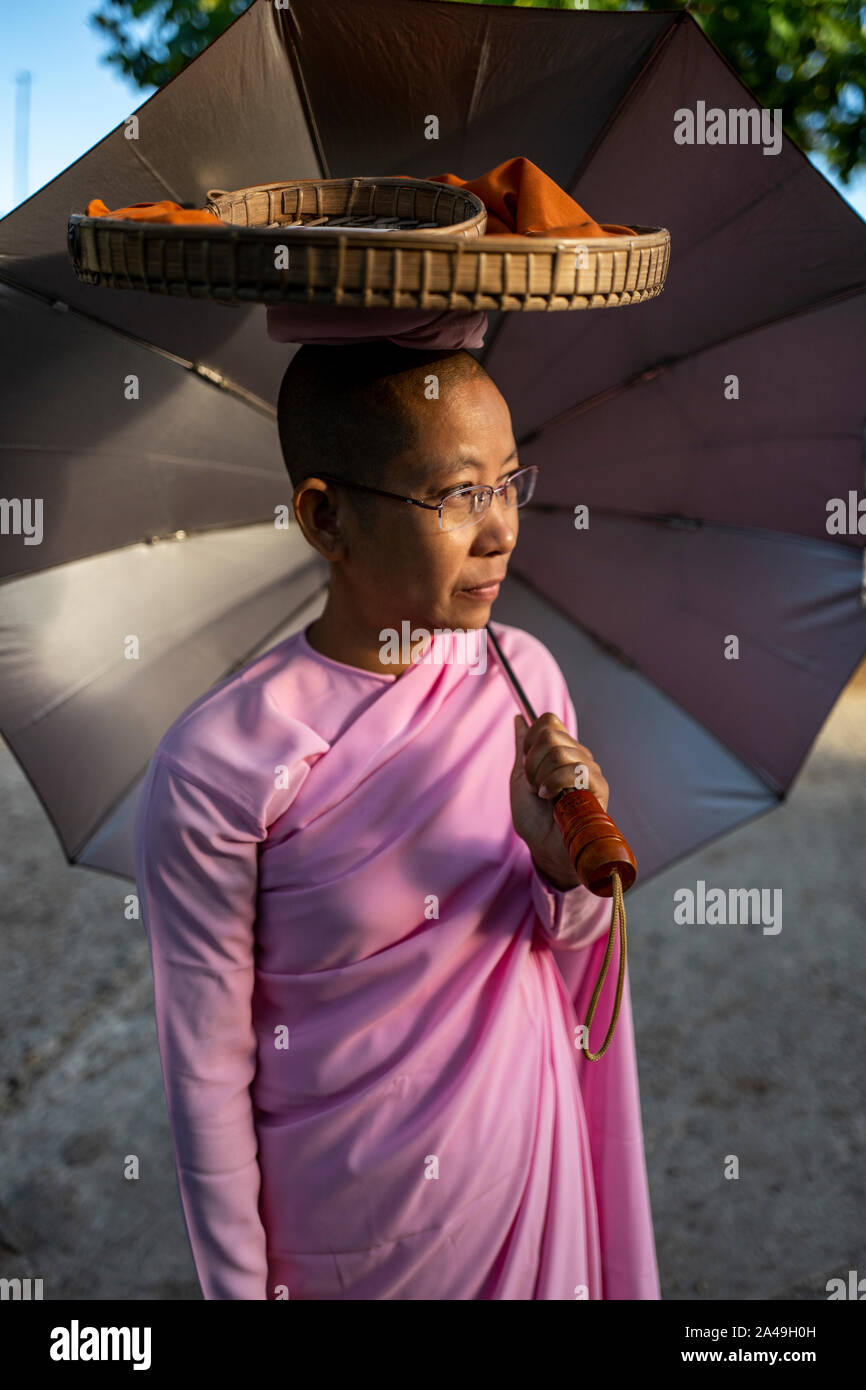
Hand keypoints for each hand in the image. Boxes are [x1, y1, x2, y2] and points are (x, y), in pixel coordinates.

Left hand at [510, 712, 609, 891]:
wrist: (544, 848)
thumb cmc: (534, 818)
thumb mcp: (520, 779)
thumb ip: (522, 748)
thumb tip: (519, 718)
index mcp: (561, 750)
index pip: (549, 722)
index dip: (530, 740)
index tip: (525, 763)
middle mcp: (579, 756)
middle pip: (551, 735)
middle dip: (532, 763)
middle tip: (534, 785)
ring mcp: (590, 770)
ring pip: (560, 752)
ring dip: (542, 777)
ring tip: (544, 795)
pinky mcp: (599, 787)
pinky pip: (576, 769)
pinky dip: (554, 783)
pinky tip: (551, 798)